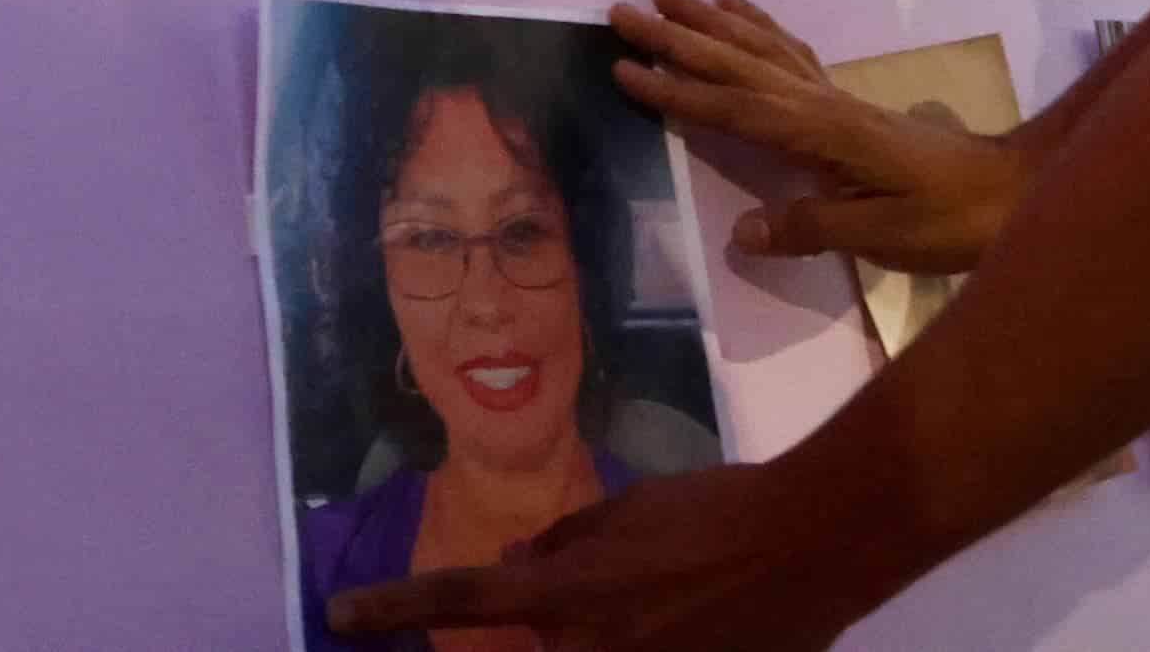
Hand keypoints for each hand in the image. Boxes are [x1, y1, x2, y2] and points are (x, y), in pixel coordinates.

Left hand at [325, 459, 854, 651]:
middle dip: (527, 630)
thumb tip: (521, 571)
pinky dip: (638, 643)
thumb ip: (564, 545)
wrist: (811, 546)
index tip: (338, 614)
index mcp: (571, 594)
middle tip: (598, 591)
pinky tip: (674, 619)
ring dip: (599, 634)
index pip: (460, 599)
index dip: (392, 608)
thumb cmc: (714, 512)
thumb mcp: (626, 511)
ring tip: (658, 595)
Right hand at [611, 0, 1021, 272]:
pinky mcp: (847, 102)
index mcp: (821, 133)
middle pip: (737, 62)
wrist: (1013, 193)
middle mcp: (821, 102)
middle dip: (677, 37)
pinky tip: (737, 6)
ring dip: (709, 20)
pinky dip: (758, 24)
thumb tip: (740, 231)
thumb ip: (811, 227)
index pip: (734, 106)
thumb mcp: (883, 235)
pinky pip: (790, 51)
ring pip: (759, 47)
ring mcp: (834, 96)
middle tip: (622, 11)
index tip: (624, 68)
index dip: (676, 90)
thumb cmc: (952, 220)